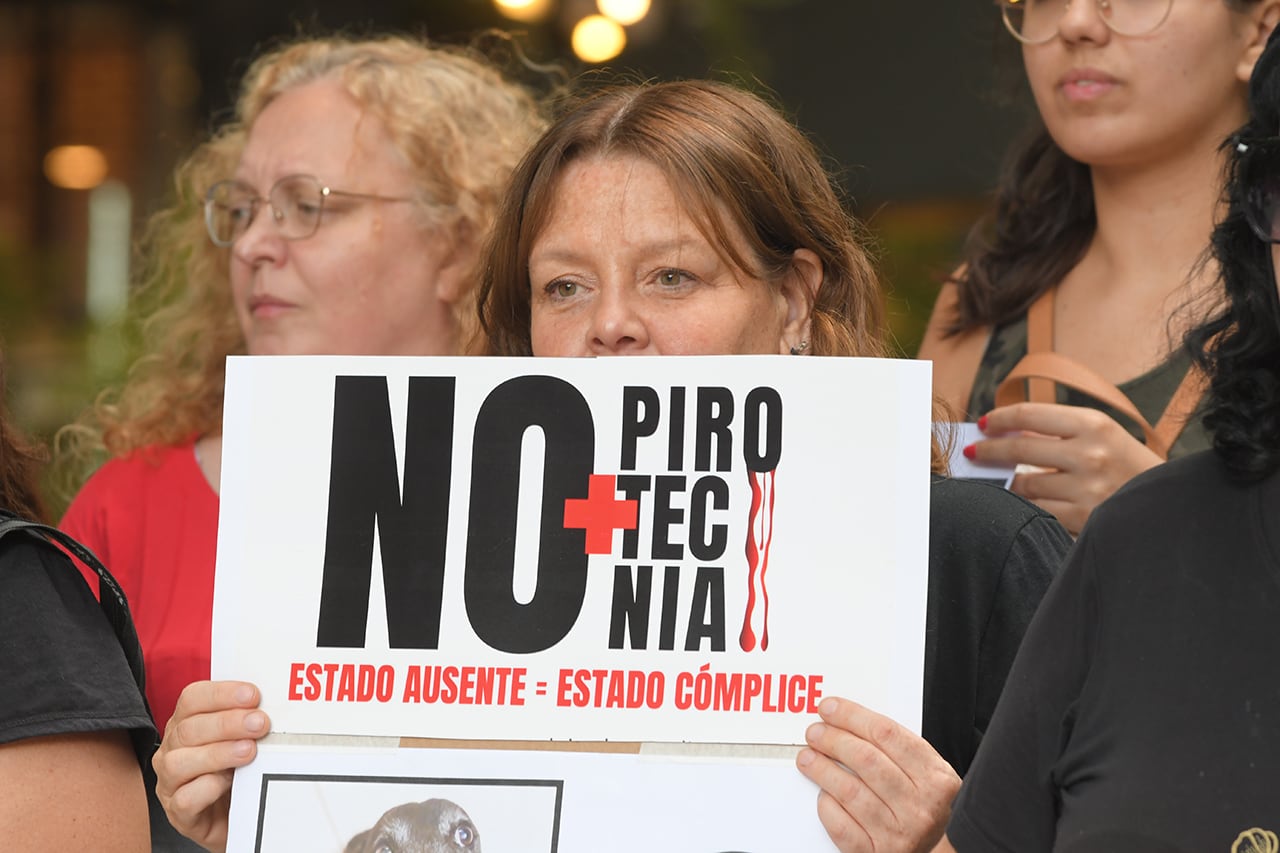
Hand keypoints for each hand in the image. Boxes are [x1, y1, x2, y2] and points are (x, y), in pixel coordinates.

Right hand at [152, 680, 269, 852]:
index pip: (192, 699)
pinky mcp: (178, 813)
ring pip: (180, 763)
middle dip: (228, 723)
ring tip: (249, 752)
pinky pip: (185, 799)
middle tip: (260, 724)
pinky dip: (208, 788)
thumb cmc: (239, 772)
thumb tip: (274, 704)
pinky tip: (229, 782)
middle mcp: (172, 750)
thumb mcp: (244, 739)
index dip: (221, 693)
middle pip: (188, 729)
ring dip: (219, 753)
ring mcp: (170, 783)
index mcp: (185, 724)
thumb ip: (250, 720)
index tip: (253, 695)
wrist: (241, 816)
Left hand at [796, 697, 958, 852]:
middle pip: (866, 760)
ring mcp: (898, 834)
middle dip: (833, 740)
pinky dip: (827, 805)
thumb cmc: (921, 806)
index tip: (830, 708)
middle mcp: (919, 807)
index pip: (887, 734)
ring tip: (808, 757)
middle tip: (815, 732)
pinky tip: (823, 793)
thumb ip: (896, 748)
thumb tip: (847, 719)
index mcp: (935, 779)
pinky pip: (842, 825)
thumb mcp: (926, 774)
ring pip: (850, 791)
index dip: (852, 716)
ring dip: (821, 769)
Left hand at [967, 402, 1162, 533]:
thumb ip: (1058, 431)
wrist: (1169, 504)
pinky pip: (1037, 510)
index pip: (1029, 415)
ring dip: (1008, 483)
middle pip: (1019, 449)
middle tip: (974, 452)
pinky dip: (1026, 507)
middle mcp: (1089, 452)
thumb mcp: (1102, 434)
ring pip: (1024, 484)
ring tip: (1005, 481)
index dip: (999, 419)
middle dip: (989, 451)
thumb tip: (1005, 433)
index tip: (983, 425)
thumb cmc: (1127, 464)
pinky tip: (1024, 503)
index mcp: (1093, 423)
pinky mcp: (1083, 517)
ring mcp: (1085, 487)